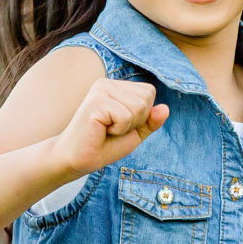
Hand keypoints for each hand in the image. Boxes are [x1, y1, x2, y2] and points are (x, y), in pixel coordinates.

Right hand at [54, 78, 169, 175]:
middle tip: (113, 129)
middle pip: (147, 97)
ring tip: (106, 129)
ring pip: (139, 106)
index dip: (142, 115)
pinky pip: (126, 116)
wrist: (77, 160)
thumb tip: (166, 108)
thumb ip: (150, 121)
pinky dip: (118, 130)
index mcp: (116, 87)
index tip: (120, 125)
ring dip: (127, 126)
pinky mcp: (96, 101)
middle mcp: (108, 83)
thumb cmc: (103, 146)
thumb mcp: (134, 133)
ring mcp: (101, 89)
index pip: (149, 92)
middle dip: (136, 120)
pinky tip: (101, 130)